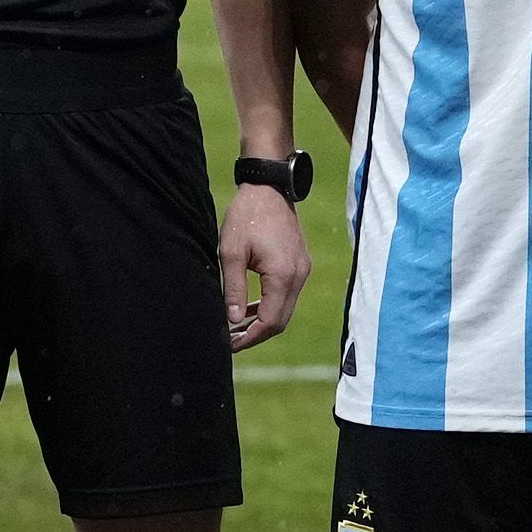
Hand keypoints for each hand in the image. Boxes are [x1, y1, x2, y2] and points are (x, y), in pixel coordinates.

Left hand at [219, 182, 307, 353]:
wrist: (269, 187)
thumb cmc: (247, 216)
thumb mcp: (231, 252)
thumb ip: (233, 289)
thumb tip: (233, 320)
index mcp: (283, 275)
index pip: (270, 321)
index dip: (250, 337)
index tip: (229, 345)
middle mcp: (299, 275)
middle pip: (281, 321)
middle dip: (256, 335)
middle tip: (230, 342)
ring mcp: (302, 270)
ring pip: (285, 309)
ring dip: (263, 322)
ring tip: (236, 329)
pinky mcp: (300, 265)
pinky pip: (287, 295)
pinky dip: (270, 306)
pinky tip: (249, 309)